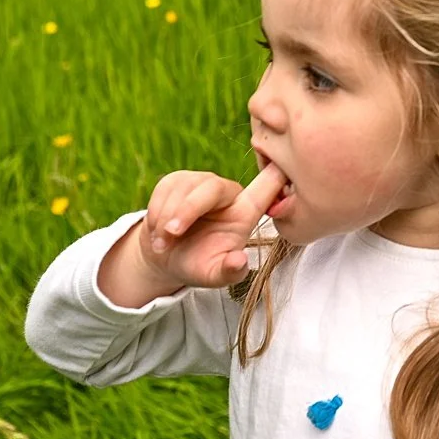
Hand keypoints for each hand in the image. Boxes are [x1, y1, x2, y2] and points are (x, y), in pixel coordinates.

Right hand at [137, 164, 288, 288]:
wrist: (165, 257)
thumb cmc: (199, 264)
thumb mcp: (215, 275)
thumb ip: (229, 271)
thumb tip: (240, 262)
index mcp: (246, 212)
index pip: (268, 186)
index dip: (277, 173)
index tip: (282, 164)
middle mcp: (227, 192)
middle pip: (213, 188)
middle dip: (188, 210)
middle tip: (172, 233)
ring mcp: (202, 182)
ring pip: (184, 189)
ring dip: (167, 218)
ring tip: (164, 244)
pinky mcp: (178, 179)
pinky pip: (165, 188)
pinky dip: (156, 213)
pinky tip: (158, 230)